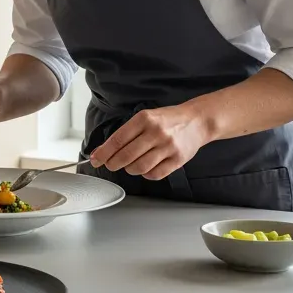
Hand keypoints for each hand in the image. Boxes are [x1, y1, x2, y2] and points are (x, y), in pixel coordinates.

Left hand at [88, 103, 211, 179]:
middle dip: (113, 163)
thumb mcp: (144, 118)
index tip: (95, 159)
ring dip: (129, 169)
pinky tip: (145, 168)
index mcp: (144, 119)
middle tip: (110, 164)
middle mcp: (156, 132)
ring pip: (139, 167)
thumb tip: (102, 150)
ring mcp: (168, 147)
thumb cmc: (167, 120)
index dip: (103, 153)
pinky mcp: (178, 160)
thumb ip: (125, 134)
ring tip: (129, 165)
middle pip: (126, 156)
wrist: (197, 121)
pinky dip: (146, 174)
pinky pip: (155, 174)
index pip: (118, 140)